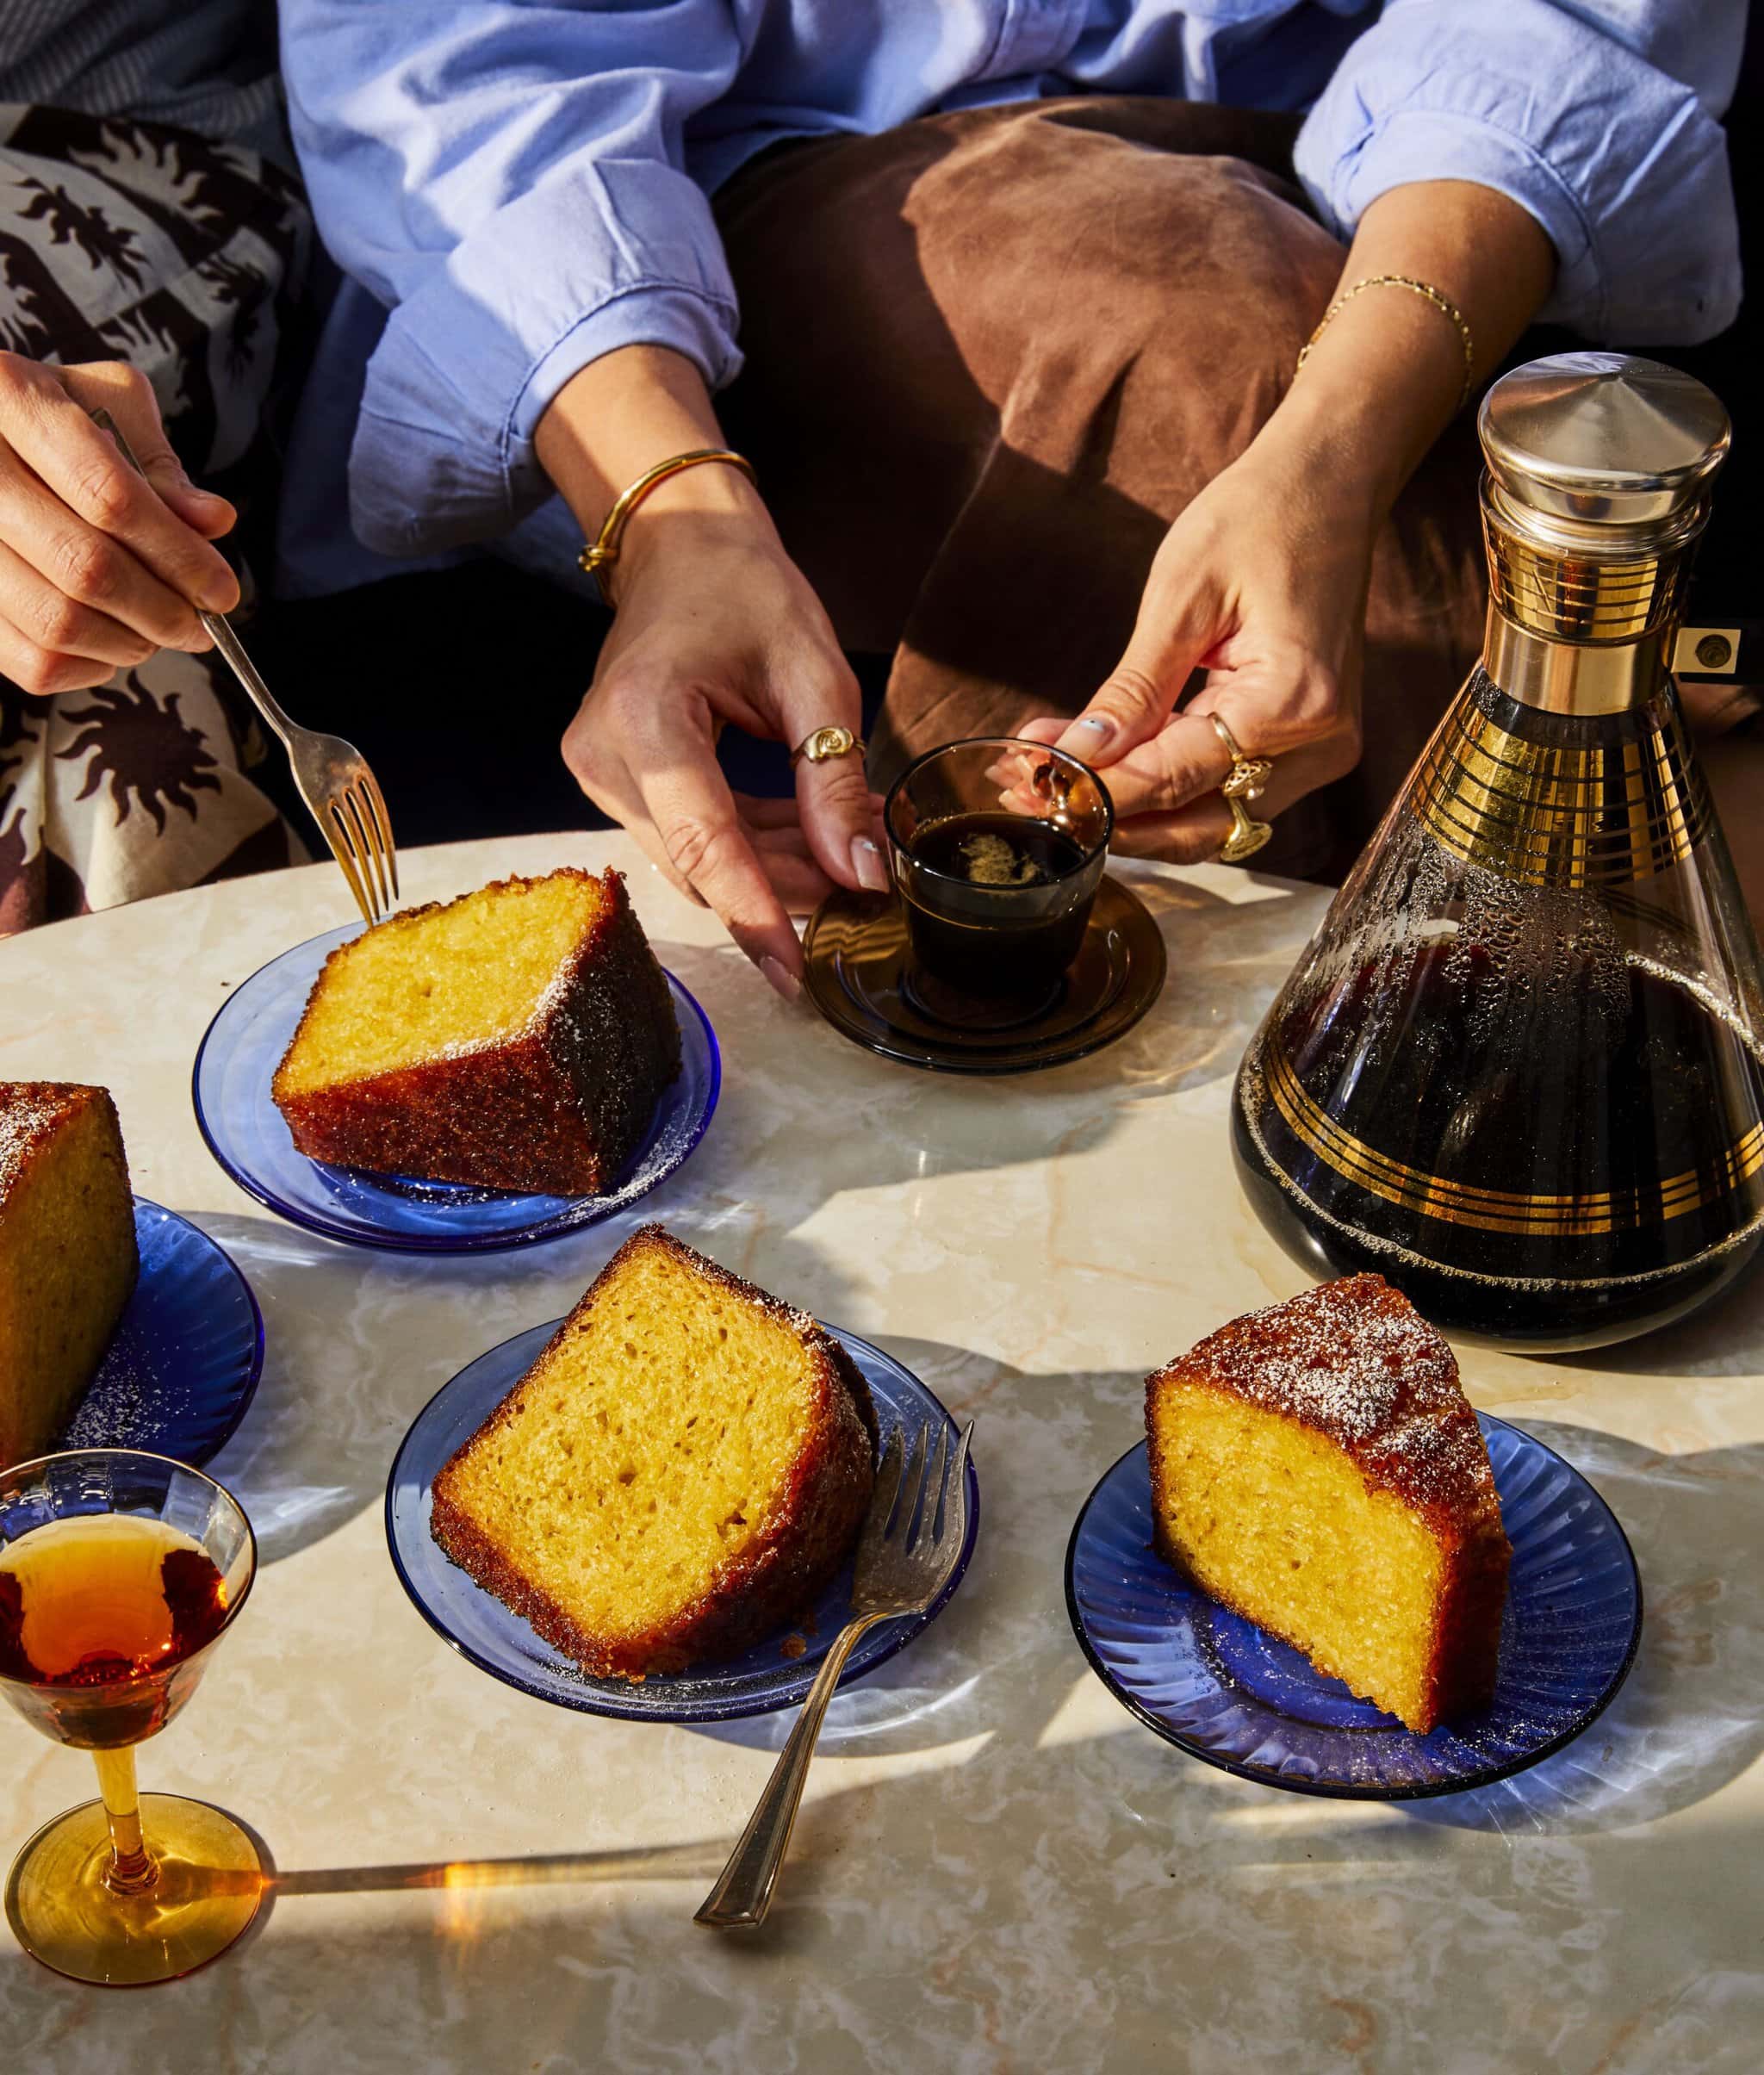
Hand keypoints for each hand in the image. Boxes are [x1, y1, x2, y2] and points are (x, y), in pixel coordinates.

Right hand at [0, 356, 239, 697]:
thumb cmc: (55, 414)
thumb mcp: (109, 407)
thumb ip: (159, 465)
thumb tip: (212, 522)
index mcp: (12, 397)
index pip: (108, 495)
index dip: (177, 554)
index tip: (222, 591)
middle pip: (84, 567)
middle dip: (162, 610)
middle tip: (198, 624)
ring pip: (55, 621)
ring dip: (127, 642)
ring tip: (158, 632)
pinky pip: (28, 659)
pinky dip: (85, 667)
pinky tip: (110, 644)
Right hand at [561, 508, 887, 998]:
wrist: (681, 545)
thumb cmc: (743, 586)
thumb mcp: (812, 672)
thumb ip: (832, 777)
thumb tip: (860, 873)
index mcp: (643, 717)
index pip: (703, 841)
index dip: (755, 911)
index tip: (794, 971)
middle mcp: (603, 755)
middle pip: (700, 863)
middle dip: (786, 886)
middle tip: (868, 879)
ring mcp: (601, 772)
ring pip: (697, 861)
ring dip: (776, 868)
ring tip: (850, 846)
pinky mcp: (617, 781)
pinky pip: (689, 838)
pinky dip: (753, 846)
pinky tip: (813, 835)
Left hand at [1019, 425, 1372, 858]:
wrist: (1329, 484)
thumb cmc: (1259, 518)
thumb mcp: (1180, 599)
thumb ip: (1131, 693)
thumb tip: (1076, 759)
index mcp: (1292, 704)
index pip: (1175, 779)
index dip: (1096, 793)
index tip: (1028, 792)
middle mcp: (1317, 745)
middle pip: (1197, 825)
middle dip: (1110, 819)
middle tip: (1030, 798)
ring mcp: (1317, 752)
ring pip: (1209, 820)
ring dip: (1131, 810)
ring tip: (1051, 778)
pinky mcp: (1303, 747)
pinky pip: (1224, 788)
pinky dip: (1163, 785)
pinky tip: (1102, 761)